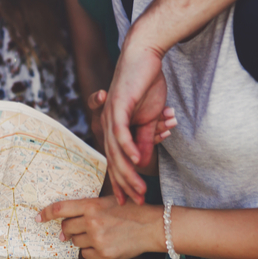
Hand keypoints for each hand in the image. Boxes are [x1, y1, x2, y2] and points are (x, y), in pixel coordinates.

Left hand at [38, 195, 162, 258]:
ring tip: (98, 233)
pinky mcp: (104, 253)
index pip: (60, 209)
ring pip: (75, 241)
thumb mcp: (107, 201)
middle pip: (65, 228)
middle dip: (66, 229)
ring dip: (81, 239)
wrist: (152, 226)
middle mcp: (92, 221)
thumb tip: (65, 223)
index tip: (37, 218)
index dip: (46, 213)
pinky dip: (91, 250)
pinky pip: (86, 254)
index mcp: (92, 205)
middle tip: (74, 228)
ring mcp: (97, 238)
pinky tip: (104, 243)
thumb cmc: (129, 210)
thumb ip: (87, 208)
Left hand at [99, 42, 171, 204]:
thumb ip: (145, 140)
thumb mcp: (149, 119)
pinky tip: (136, 160)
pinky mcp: (117, 105)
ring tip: (138, 189)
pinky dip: (128, 146)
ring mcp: (110, 115)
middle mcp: (108, 124)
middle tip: (135, 202)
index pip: (116, 161)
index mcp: (115, 128)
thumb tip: (143, 161)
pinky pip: (120, 130)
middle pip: (114, 160)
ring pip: (117, 150)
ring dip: (128, 171)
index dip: (122, 181)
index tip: (129, 202)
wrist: (144, 56)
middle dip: (125, 184)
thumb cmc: (146, 85)